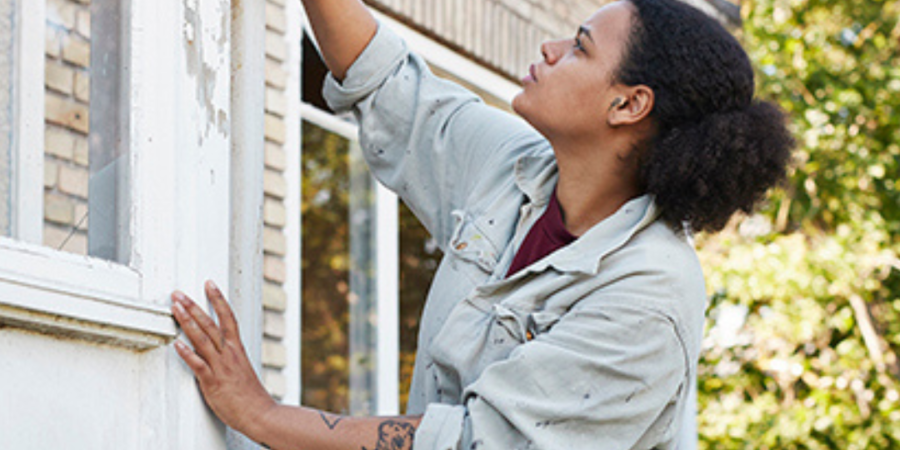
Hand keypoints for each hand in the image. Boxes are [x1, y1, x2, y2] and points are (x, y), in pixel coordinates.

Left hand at [171, 281, 275, 434]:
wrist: (259, 413)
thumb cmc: (249, 395)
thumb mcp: (240, 369)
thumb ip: (227, 357)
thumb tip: (216, 349)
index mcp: (237, 349)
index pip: (228, 318)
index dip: (218, 299)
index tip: (209, 284)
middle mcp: (229, 354)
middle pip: (211, 324)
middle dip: (194, 306)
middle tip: (179, 294)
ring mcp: (220, 367)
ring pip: (202, 339)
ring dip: (187, 322)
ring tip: (175, 308)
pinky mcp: (212, 382)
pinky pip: (198, 365)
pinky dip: (187, 353)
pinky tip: (177, 344)